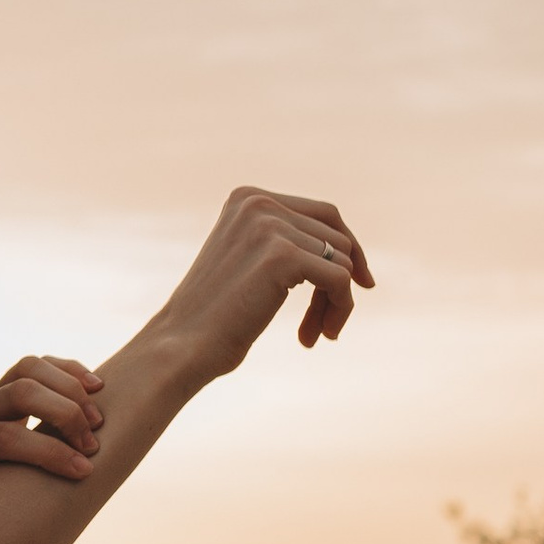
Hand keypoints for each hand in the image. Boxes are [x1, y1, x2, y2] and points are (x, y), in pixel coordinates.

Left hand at [0, 354, 104, 493]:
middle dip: (63, 417)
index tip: (84, 472)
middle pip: (20, 393)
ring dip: (69, 389)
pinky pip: (42, 364)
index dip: (47, 452)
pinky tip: (97, 387)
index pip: (4, 437)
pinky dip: (70, 370)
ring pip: (29, 368)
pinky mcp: (12, 384)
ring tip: (97, 421)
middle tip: (92, 447)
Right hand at [155, 186, 374, 376]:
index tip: (360, 284)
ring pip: (343, 262)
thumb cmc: (216, 316)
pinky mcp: (282, 255)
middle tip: (323, 325)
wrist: (182, 345)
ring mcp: (269, 225)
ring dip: (337, 304)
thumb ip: (286, 241)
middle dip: (339, 285)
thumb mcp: (248, 262)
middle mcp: (258, 202)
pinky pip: (341, 281)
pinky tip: (315, 337)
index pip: (325, 215)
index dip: (348, 251)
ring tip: (315, 335)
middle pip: (337, 239)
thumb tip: (351, 250)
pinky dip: (339, 310)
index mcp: (247, 197)